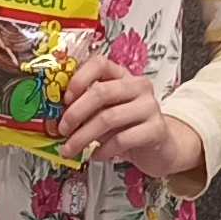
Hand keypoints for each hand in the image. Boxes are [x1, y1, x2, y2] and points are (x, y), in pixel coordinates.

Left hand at [52, 64, 205, 186]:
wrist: (161, 147)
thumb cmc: (128, 127)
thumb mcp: (106, 112)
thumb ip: (87, 108)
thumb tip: (59, 116)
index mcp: (123, 76)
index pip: (100, 64)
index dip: (79, 79)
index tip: (65, 99)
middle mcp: (138, 86)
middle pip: (101, 92)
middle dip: (75, 113)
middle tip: (62, 130)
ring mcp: (149, 106)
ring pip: (109, 118)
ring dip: (83, 137)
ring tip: (70, 149)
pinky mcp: (156, 129)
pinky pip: (122, 139)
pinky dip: (103, 150)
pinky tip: (96, 155)